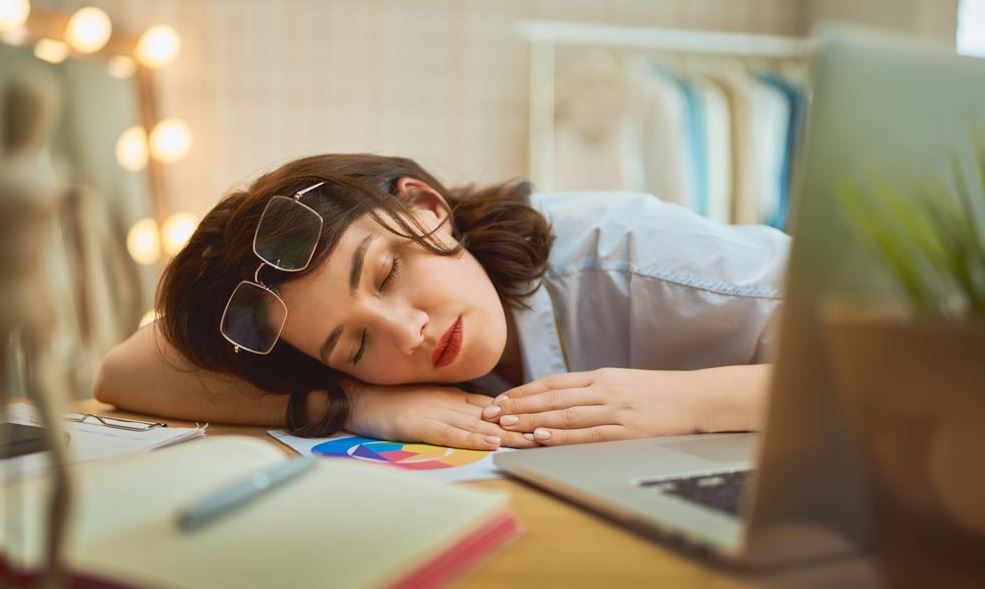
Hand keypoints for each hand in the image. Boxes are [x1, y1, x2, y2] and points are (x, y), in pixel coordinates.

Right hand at [344, 382, 537, 449]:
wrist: (362, 396)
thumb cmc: (395, 398)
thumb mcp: (433, 399)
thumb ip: (458, 406)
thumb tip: (487, 414)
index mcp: (457, 398)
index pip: (497, 407)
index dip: (523, 415)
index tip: (547, 421)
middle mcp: (453, 403)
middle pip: (496, 416)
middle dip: (524, 426)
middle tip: (551, 432)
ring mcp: (439, 413)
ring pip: (480, 424)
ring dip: (508, 434)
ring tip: (532, 441)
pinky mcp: (424, 425)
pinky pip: (453, 433)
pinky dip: (474, 438)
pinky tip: (492, 442)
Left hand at [482, 367, 762, 445]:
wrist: (695, 398)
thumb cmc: (656, 391)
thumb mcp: (621, 381)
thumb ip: (591, 389)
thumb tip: (558, 398)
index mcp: (600, 376)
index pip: (553, 383)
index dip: (524, 392)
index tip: (499, 400)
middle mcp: (603, 390)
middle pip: (552, 398)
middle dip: (518, 406)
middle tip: (490, 413)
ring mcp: (614, 410)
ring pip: (564, 415)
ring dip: (532, 421)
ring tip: (506, 425)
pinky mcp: (625, 430)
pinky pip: (587, 434)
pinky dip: (562, 436)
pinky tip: (541, 437)